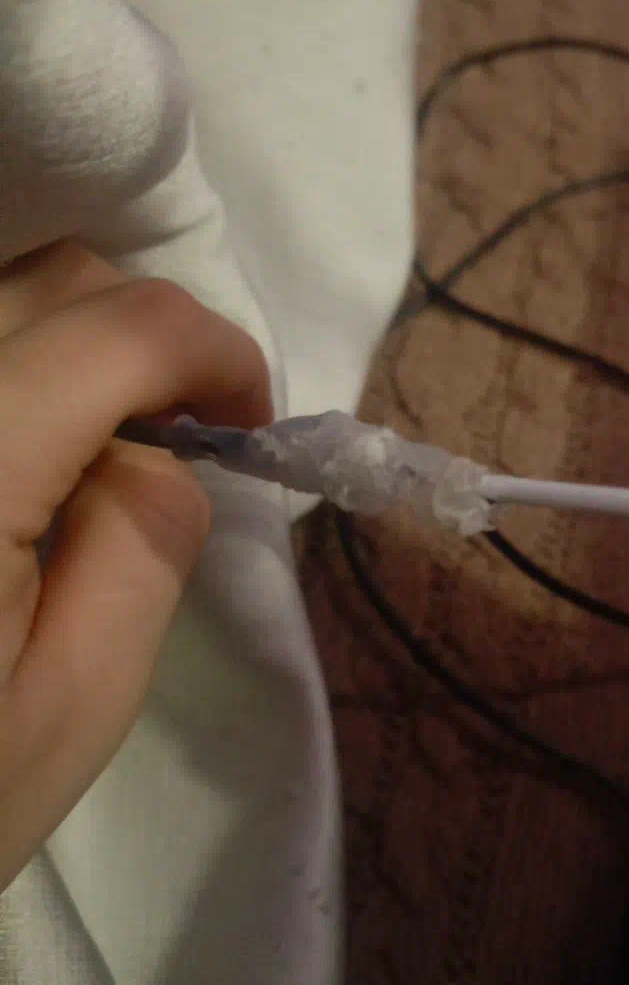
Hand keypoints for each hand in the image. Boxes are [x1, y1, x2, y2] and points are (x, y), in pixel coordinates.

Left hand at [0, 240, 271, 890]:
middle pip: (53, 282)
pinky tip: (21, 448)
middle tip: (173, 436)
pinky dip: (13, 359)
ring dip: (71, 338)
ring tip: (90, 441)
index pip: (122, 330)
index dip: (215, 351)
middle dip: (146, 338)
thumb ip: (147, 543)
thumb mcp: (77, 702)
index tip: (248, 419)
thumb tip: (163, 447)